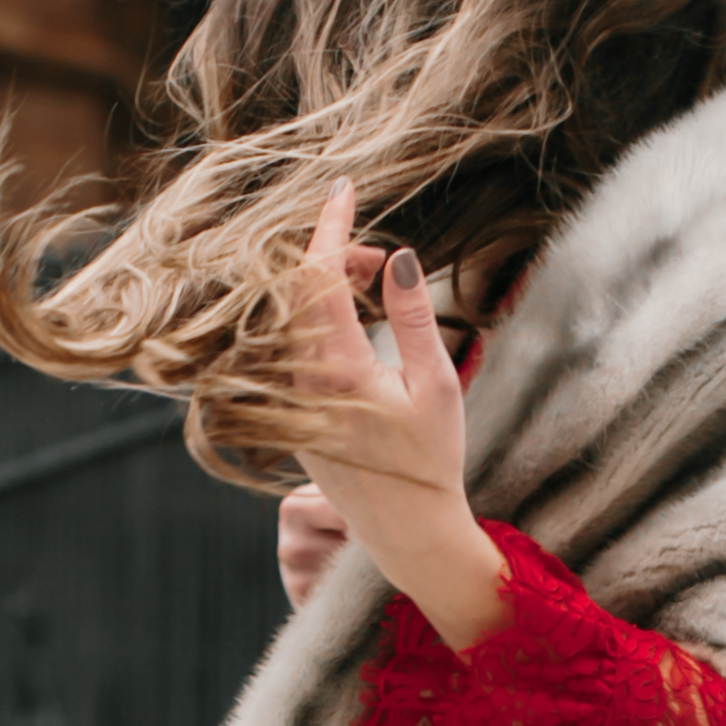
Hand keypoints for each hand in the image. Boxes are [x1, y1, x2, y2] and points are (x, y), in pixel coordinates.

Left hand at [292, 181, 506, 651]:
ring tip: (370, 284)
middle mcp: (300, 383)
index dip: (328, 227)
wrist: (407, 534)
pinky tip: (352, 318)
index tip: (344, 191)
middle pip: (294, 290)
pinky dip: (314, 318)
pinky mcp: (290, 413)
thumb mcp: (437, 384)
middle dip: (330, 255)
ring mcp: (289, 400)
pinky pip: (288, 346)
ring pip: (288, 318)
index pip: (316, 276)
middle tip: (377, 257)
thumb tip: (397, 257)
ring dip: (323, 287)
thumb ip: (413, 317)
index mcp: (337, 370)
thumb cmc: (430, 462)